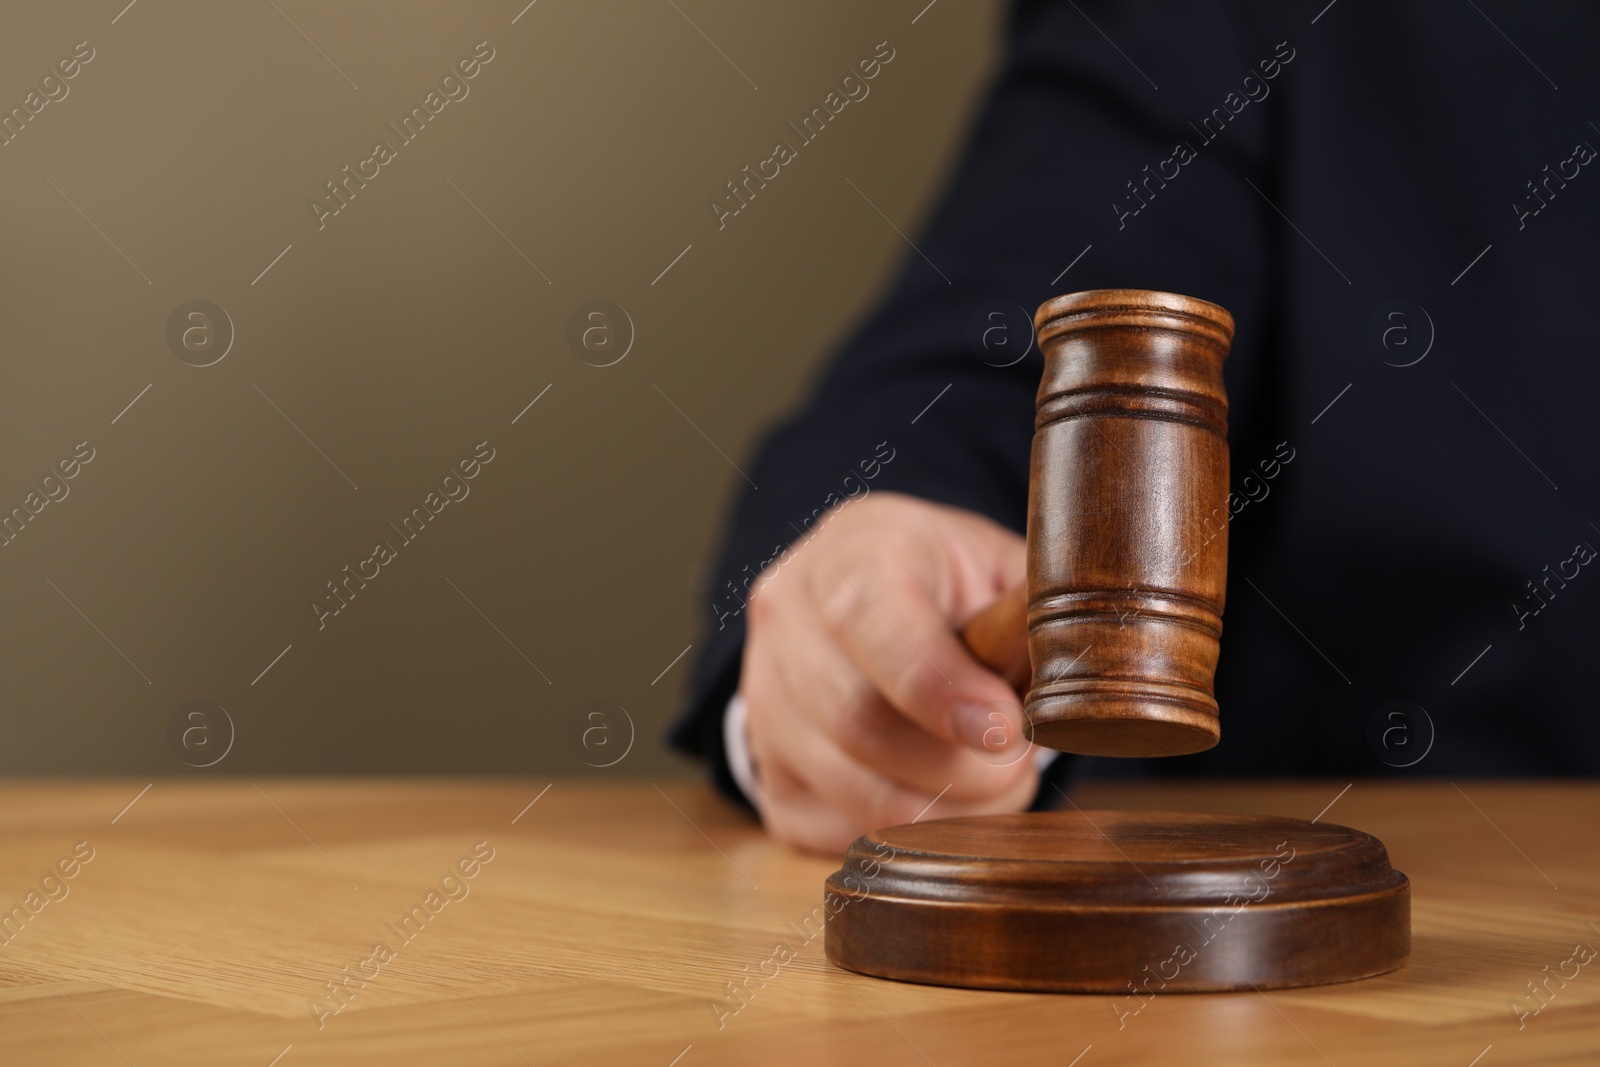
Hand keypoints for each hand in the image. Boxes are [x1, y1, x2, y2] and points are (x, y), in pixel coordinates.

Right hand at [740, 492, 1038, 852]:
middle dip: (956, 766)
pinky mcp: (763, 766)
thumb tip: (1082, 667)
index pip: (874, 622)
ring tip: (989, 784)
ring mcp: (761, 695)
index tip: (1006, 730)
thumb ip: (1032, 609)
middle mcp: (786, 617)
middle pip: (857, 721)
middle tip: (1015, 766)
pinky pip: (832, 827)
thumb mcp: (995, 566)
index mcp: (851, 551)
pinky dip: (900, 832)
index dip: (940, 688)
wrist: (860, 596)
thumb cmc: (945, 586)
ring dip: (939, 808)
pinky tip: (938, 797)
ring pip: (847, 786)